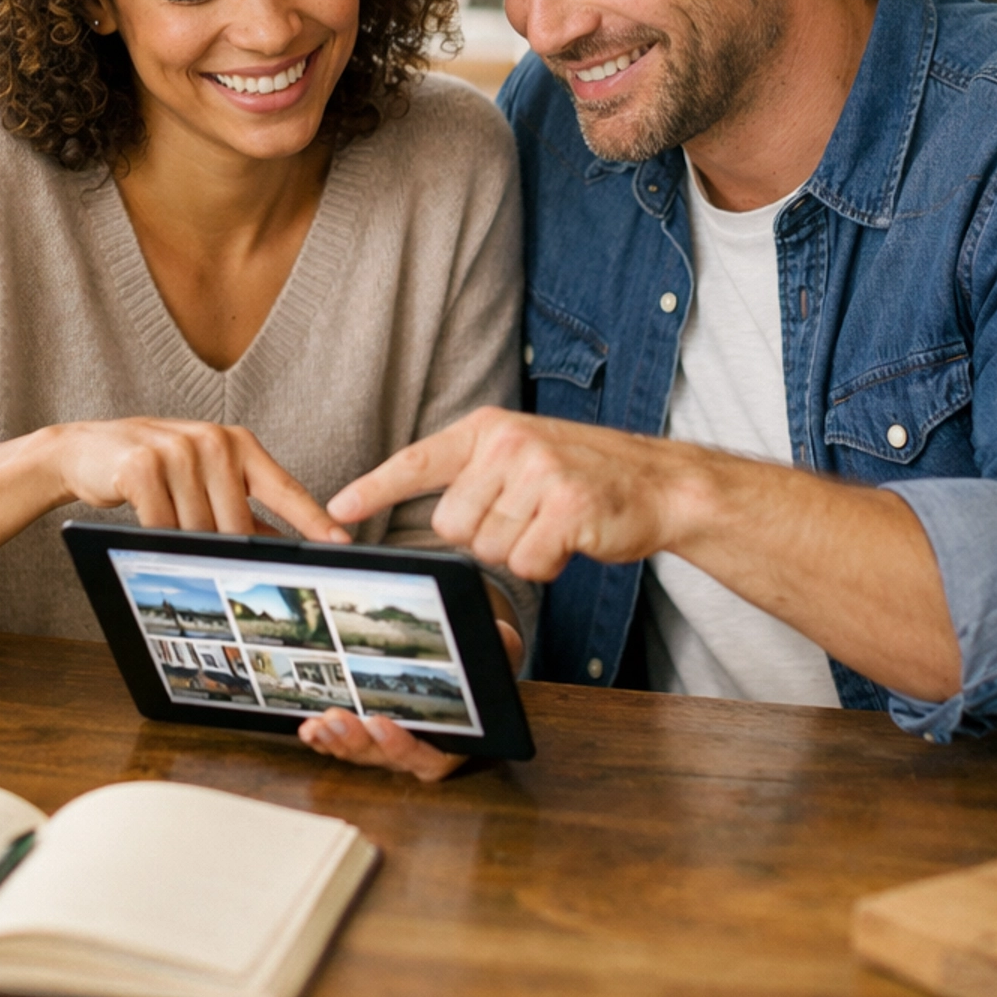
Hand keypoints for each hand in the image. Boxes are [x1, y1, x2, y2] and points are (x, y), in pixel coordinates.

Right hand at [51, 418, 350, 541]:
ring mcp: (179, 451)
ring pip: (199, 531)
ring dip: (184, 543)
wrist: (88, 449)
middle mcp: (214, 442)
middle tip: (208, 556)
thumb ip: (240, 506)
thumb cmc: (154, 469)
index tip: (340, 542)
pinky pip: (162, 528)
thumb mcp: (204, 478)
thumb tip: (281, 549)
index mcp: (238, 444)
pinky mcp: (143, 467)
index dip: (312, 519)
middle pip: (236, 526)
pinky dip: (157, 537)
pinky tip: (146, 525)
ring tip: (166, 526)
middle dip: (223, 550)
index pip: (284, 488)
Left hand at [298, 618, 522, 780]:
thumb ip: (501, 648)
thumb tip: (498, 637)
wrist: (469, 665)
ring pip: (362, 755)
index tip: (381, 723)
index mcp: (455, 744)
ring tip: (318, 723)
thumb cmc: (483, 663)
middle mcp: (421, 752)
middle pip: (385, 758)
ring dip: (337, 741)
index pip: (428, 758)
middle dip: (356, 741)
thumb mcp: (500, 651)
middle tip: (336, 719)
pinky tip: (309, 729)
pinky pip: (347, 746)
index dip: (401, 746)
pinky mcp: (371, 736)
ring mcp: (392, 748)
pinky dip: (326, 740)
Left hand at [329, 408, 692, 581]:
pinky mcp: (567, 508)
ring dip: (520, 552)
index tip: (336, 510)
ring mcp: (539, 474)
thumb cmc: (586, 477)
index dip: (375, 488)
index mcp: (489, 431)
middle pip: (452, 526)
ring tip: (553, 525)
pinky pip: (528, 564)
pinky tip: (571, 541)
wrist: (659, 482)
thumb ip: (478, 477)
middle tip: (527, 519)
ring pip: (489, 549)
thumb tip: (436, 521)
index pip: (418, 460)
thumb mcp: (524, 456)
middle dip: (485, 538)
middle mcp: (508, 445)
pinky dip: (547, 566)